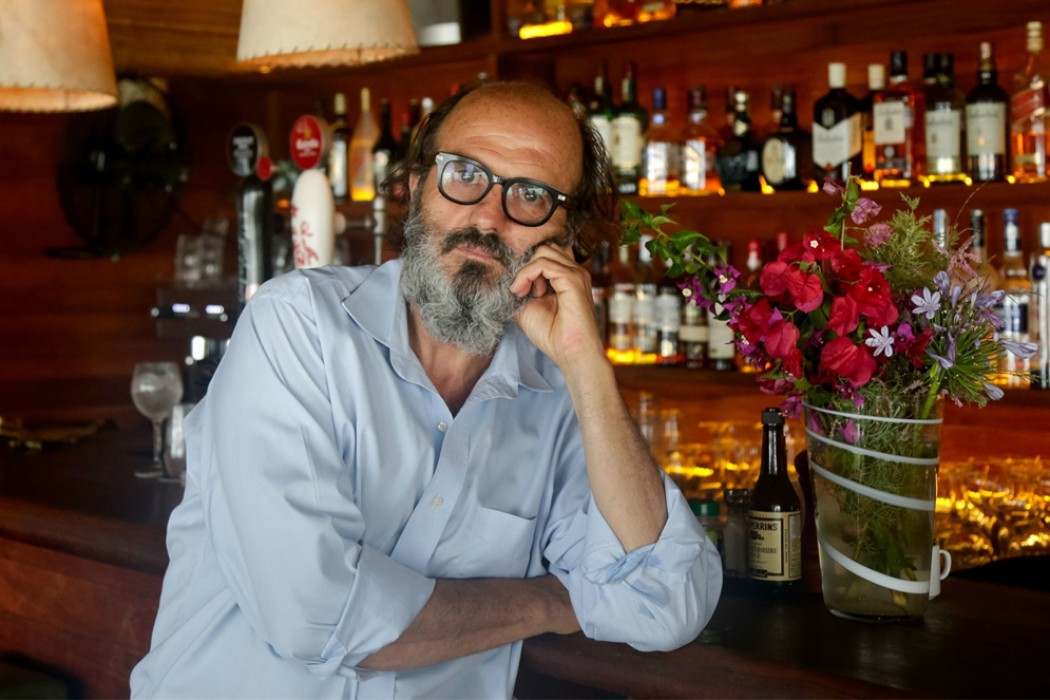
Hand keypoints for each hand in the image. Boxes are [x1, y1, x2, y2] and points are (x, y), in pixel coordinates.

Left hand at [509, 244, 604, 368]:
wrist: (570, 352)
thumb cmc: (552, 334)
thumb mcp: (526, 308)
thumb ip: (519, 290)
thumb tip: (503, 279)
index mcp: (565, 277)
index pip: (543, 255)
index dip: (526, 268)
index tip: (518, 290)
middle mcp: (573, 272)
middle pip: (544, 249)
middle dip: (526, 265)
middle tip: (520, 291)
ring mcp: (575, 274)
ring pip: (543, 252)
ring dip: (525, 270)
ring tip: (521, 292)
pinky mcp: (573, 279)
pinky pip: (543, 264)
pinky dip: (526, 275)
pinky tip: (522, 292)